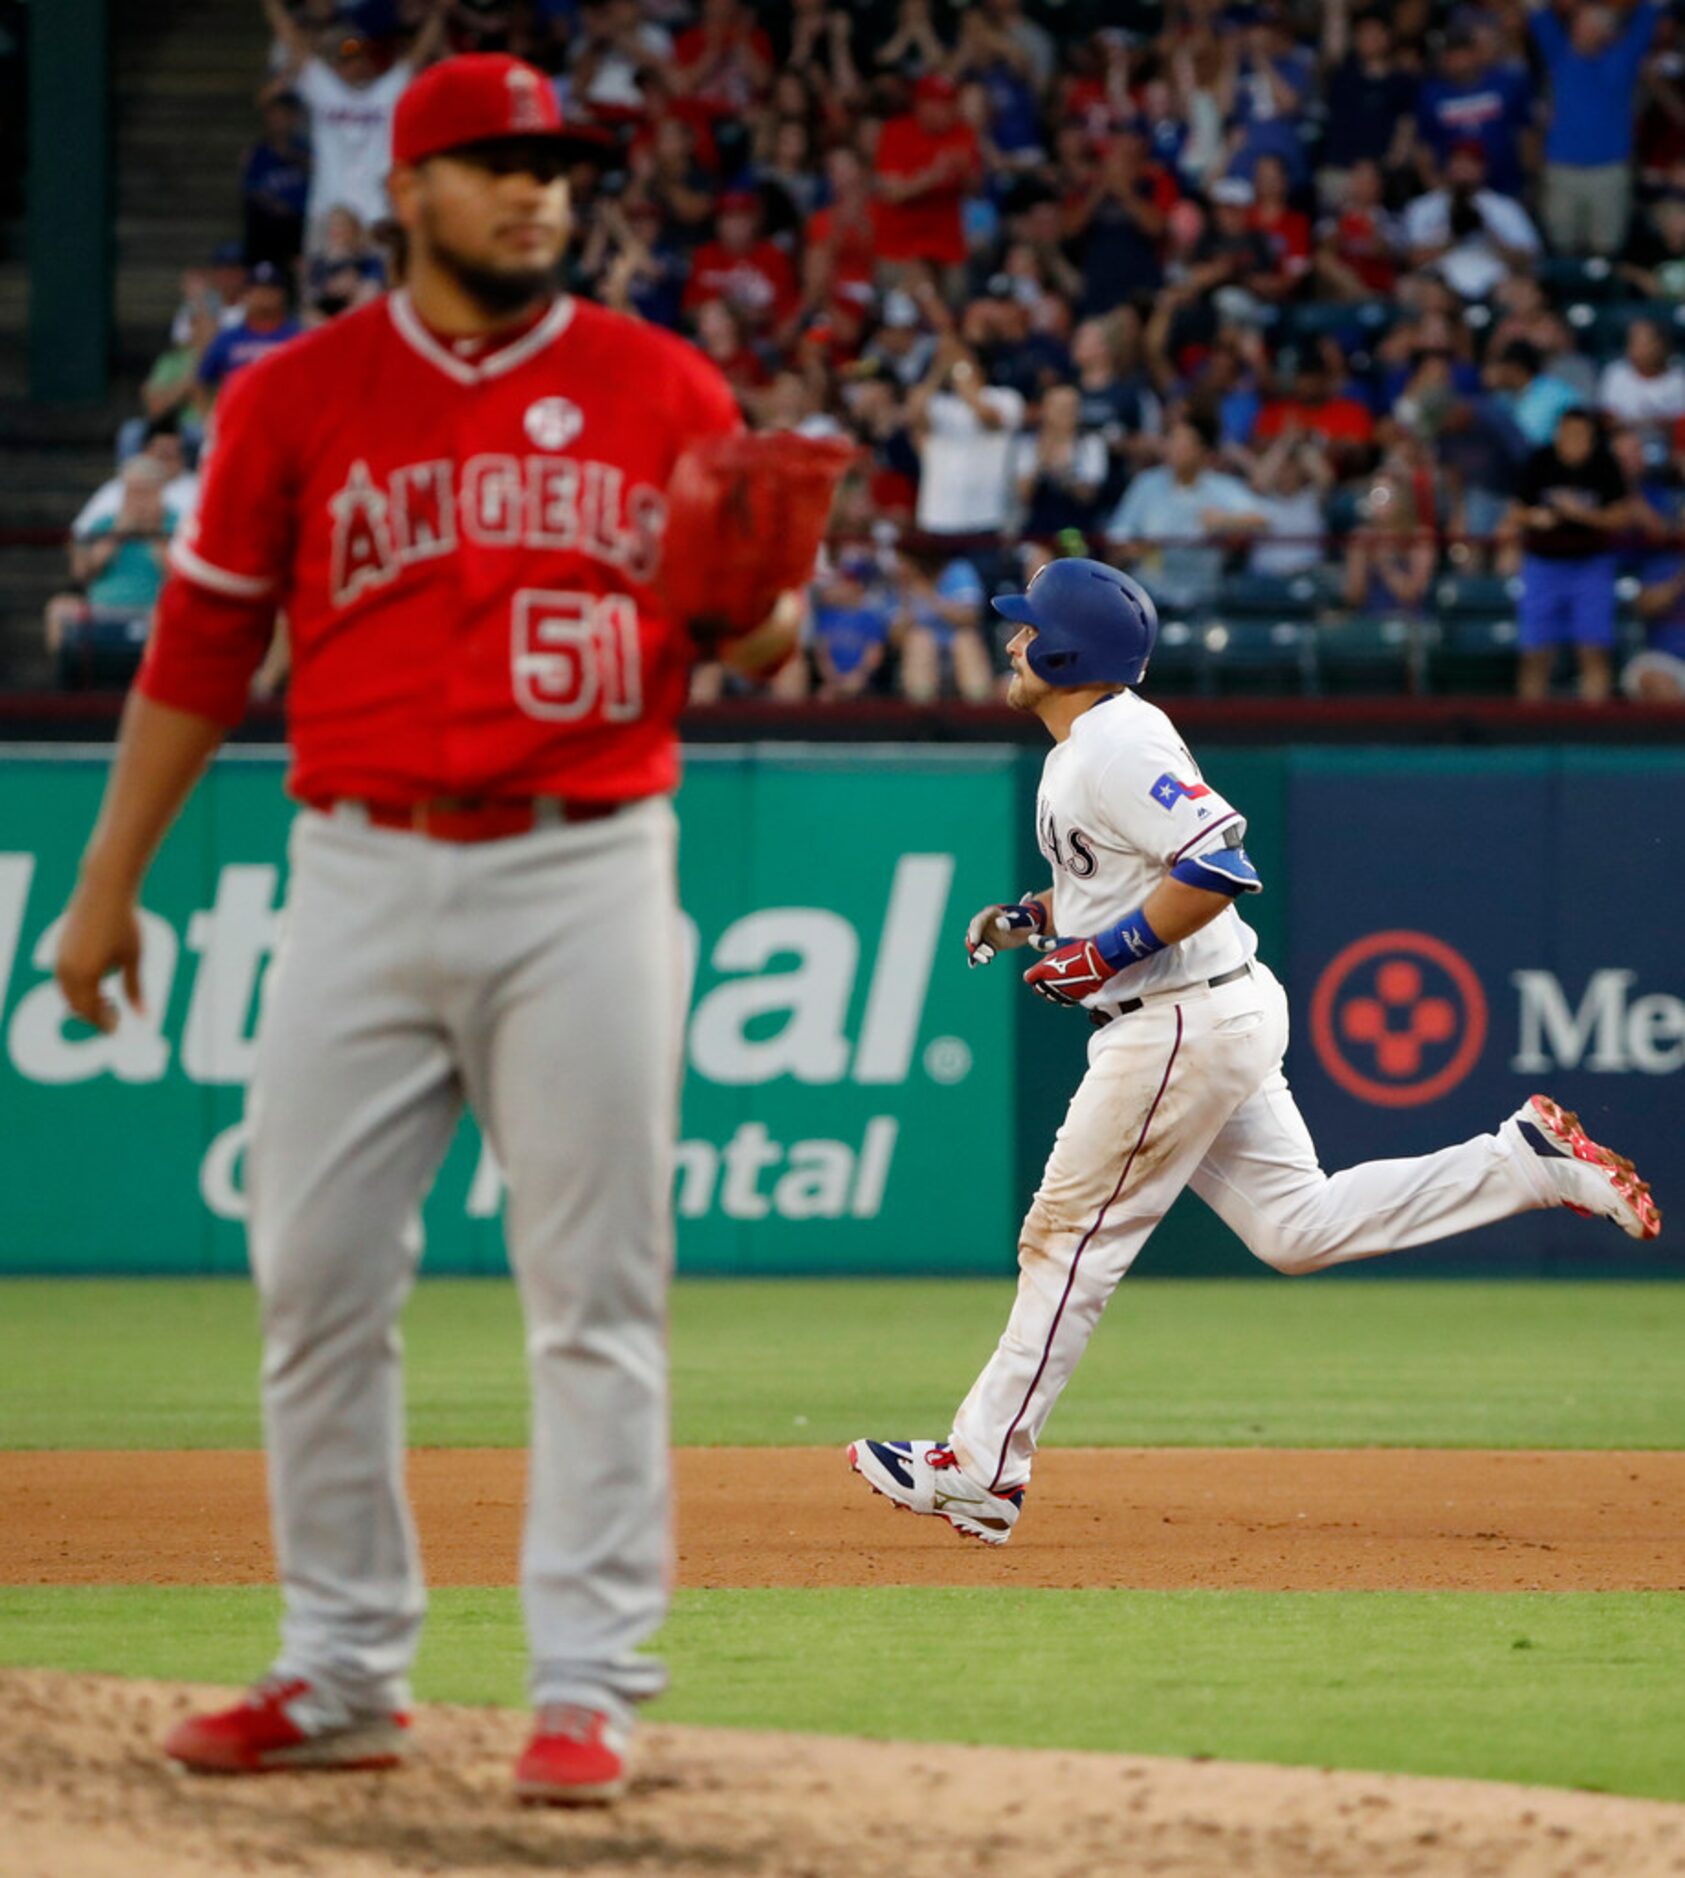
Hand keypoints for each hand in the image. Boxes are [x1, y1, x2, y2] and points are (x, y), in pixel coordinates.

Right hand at [54, 871, 145, 1033]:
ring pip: (68, 993)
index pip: (90, 1012)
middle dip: (94, 1016)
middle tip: (116, 1019)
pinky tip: (100, 983)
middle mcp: (66, 969)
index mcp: (84, 975)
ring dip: (85, 1002)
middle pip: (76, 1006)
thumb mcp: (134, 959)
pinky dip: (79, 987)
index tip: (119, 1029)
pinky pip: (65, 978)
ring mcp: (59, 958)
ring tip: (110, 1001)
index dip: (104, 1023)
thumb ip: (136, 990)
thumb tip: (145, 1018)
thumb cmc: (124, 924)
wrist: (104, 891)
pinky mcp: (59, 948)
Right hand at [965, 893, 1046, 965]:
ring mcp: (984, 933)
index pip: (978, 921)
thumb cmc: (1026, 920)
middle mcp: (984, 923)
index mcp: (990, 913)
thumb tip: (999, 923)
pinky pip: (979, 950)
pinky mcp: (987, 943)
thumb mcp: (1022, 920)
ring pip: (975, 943)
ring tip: (987, 961)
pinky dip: (975, 957)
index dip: (974, 932)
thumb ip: (1011, 921)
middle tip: (987, 954)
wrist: (1029, 926)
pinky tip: (973, 965)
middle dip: (975, 945)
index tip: (974, 942)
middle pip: (973, 933)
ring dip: (978, 953)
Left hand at [1022, 935, 1111, 1005]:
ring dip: (1052, 992)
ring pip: (1050, 998)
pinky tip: (1069, 989)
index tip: (1037, 971)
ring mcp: (1060, 992)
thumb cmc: (1078, 948)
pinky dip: (1064, 996)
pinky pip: (1064, 1001)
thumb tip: (1030, 938)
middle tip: (1049, 977)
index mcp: (1042, 970)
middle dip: (1041, 984)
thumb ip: (1044, 943)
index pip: (1028, 978)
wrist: (1098, 959)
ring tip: (1059, 983)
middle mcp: (1048, 983)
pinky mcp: (1072, 998)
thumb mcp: (1060, 943)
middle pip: (1038, 990)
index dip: (1032, 974)